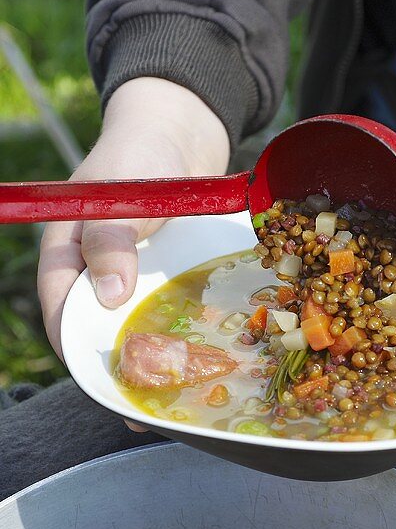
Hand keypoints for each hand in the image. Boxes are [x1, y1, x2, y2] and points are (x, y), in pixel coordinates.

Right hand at [38, 78, 228, 360]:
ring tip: (177, 386)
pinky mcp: (163, 276)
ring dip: (153, 351)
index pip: (60, 309)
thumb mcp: (122, 193)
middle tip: (146, 393)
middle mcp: (96, 270)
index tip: (101, 374)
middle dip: (119, 360)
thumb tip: (110, 297)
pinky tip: (203, 352)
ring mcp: (131, 275)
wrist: (182, 134)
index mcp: (67, 253)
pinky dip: (180, 329)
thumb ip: (112, 239)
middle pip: (98, 327)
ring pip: (135, 324)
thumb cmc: (140, 155)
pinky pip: (166, 311)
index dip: (75, 345)